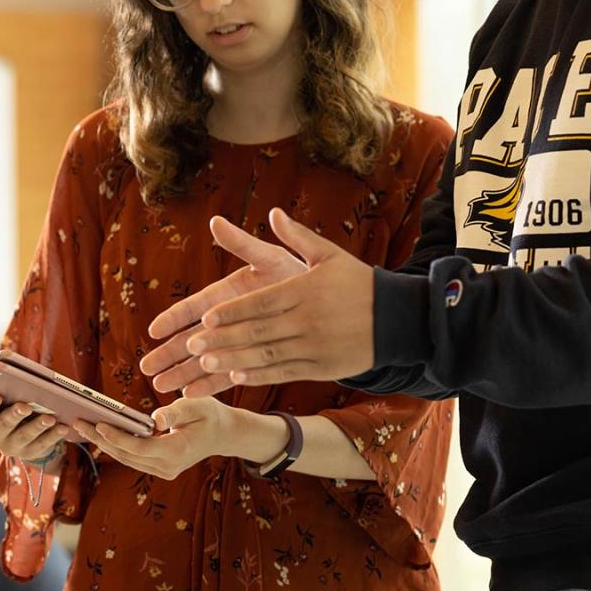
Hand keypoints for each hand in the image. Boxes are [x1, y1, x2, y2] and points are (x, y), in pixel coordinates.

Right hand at [0, 351, 71, 467]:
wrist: (21, 429)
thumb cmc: (5, 400)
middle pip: (2, 426)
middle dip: (13, 416)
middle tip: (25, 405)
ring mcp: (11, 447)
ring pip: (23, 438)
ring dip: (36, 427)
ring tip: (50, 416)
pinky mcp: (30, 453)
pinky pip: (42, 447)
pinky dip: (53, 437)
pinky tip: (63, 426)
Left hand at [71, 395, 276, 481]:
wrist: (224, 433)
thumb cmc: (210, 413)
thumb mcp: (198, 404)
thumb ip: (176, 411)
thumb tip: (153, 420)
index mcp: (178, 450)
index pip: (139, 447)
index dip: (117, 436)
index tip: (98, 423)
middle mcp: (169, 466)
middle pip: (127, 455)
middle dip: (101, 439)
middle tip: (78, 421)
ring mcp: (164, 470)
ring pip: (126, 459)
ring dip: (104, 444)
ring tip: (82, 426)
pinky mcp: (160, 469)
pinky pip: (132, 459)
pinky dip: (115, 447)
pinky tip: (99, 433)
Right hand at [141, 221, 303, 395]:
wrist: (325, 301)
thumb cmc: (294, 273)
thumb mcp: (270, 257)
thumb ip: (242, 245)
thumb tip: (217, 221)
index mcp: (226, 294)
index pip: (194, 307)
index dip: (174, 318)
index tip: (154, 330)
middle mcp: (227, 319)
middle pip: (192, 338)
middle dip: (170, 353)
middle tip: (147, 368)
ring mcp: (238, 341)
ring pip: (205, 359)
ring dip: (183, 373)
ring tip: (161, 387)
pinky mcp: (252, 358)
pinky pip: (228, 373)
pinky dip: (210, 384)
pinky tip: (191, 395)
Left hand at [180, 208, 375, 385]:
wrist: (399, 318)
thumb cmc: (360, 283)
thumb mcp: (330, 254)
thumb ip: (297, 237)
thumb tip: (273, 212)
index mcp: (304, 290)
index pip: (261, 303)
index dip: (232, 312)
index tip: (205, 318)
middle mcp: (307, 320)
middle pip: (258, 331)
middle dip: (223, 339)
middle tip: (191, 346)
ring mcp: (314, 347)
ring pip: (267, 356)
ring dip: (234, 361)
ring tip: (205, 365)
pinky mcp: (322, 368)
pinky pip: (285, 373)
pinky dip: (260, 377)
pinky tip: (237, 378)